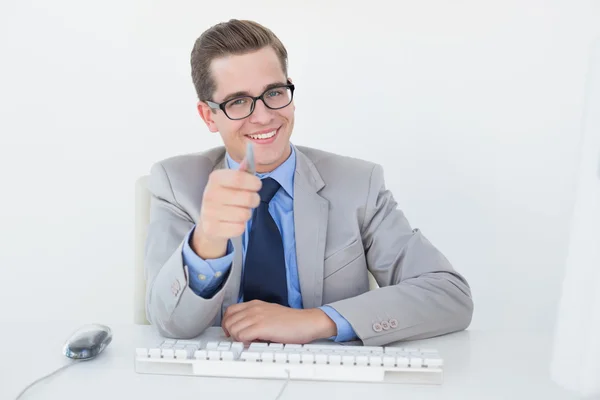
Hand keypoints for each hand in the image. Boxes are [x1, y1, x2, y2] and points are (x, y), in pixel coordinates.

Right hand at [192, 162, 260, 258]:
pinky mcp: (212, 229)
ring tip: (241, 211)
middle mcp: (209, 194)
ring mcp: (209, 213)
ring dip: (247, 214)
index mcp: (215, 178)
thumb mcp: (231, 182)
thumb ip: (243, 172)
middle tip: (252, 200)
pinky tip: (233, 222)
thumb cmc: (225, 197)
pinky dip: (240, 226)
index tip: (257, 185)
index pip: (239, 178)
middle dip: (255, 199)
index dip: (254, 182)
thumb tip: (250, 159)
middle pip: (247, 198)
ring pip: (244, 215)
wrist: (208, 221)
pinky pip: (239, 228)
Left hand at [221, 300, 336, 343]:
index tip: (232, 332)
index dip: (228, 323)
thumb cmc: (292, 321)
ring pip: (232, 328)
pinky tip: (253, 343)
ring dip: (237, 338)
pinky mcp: (262, 326)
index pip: (230, 311)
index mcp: (255, 304)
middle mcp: (254, 308)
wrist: (307, 322)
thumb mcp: (270, 314)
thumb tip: (244, 330)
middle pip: (228, 320)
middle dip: (230, 332)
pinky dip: (243, 342)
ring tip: (248, 342)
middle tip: (239, 340)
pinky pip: (241, 336)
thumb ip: (256, 318)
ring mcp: (257, 316)